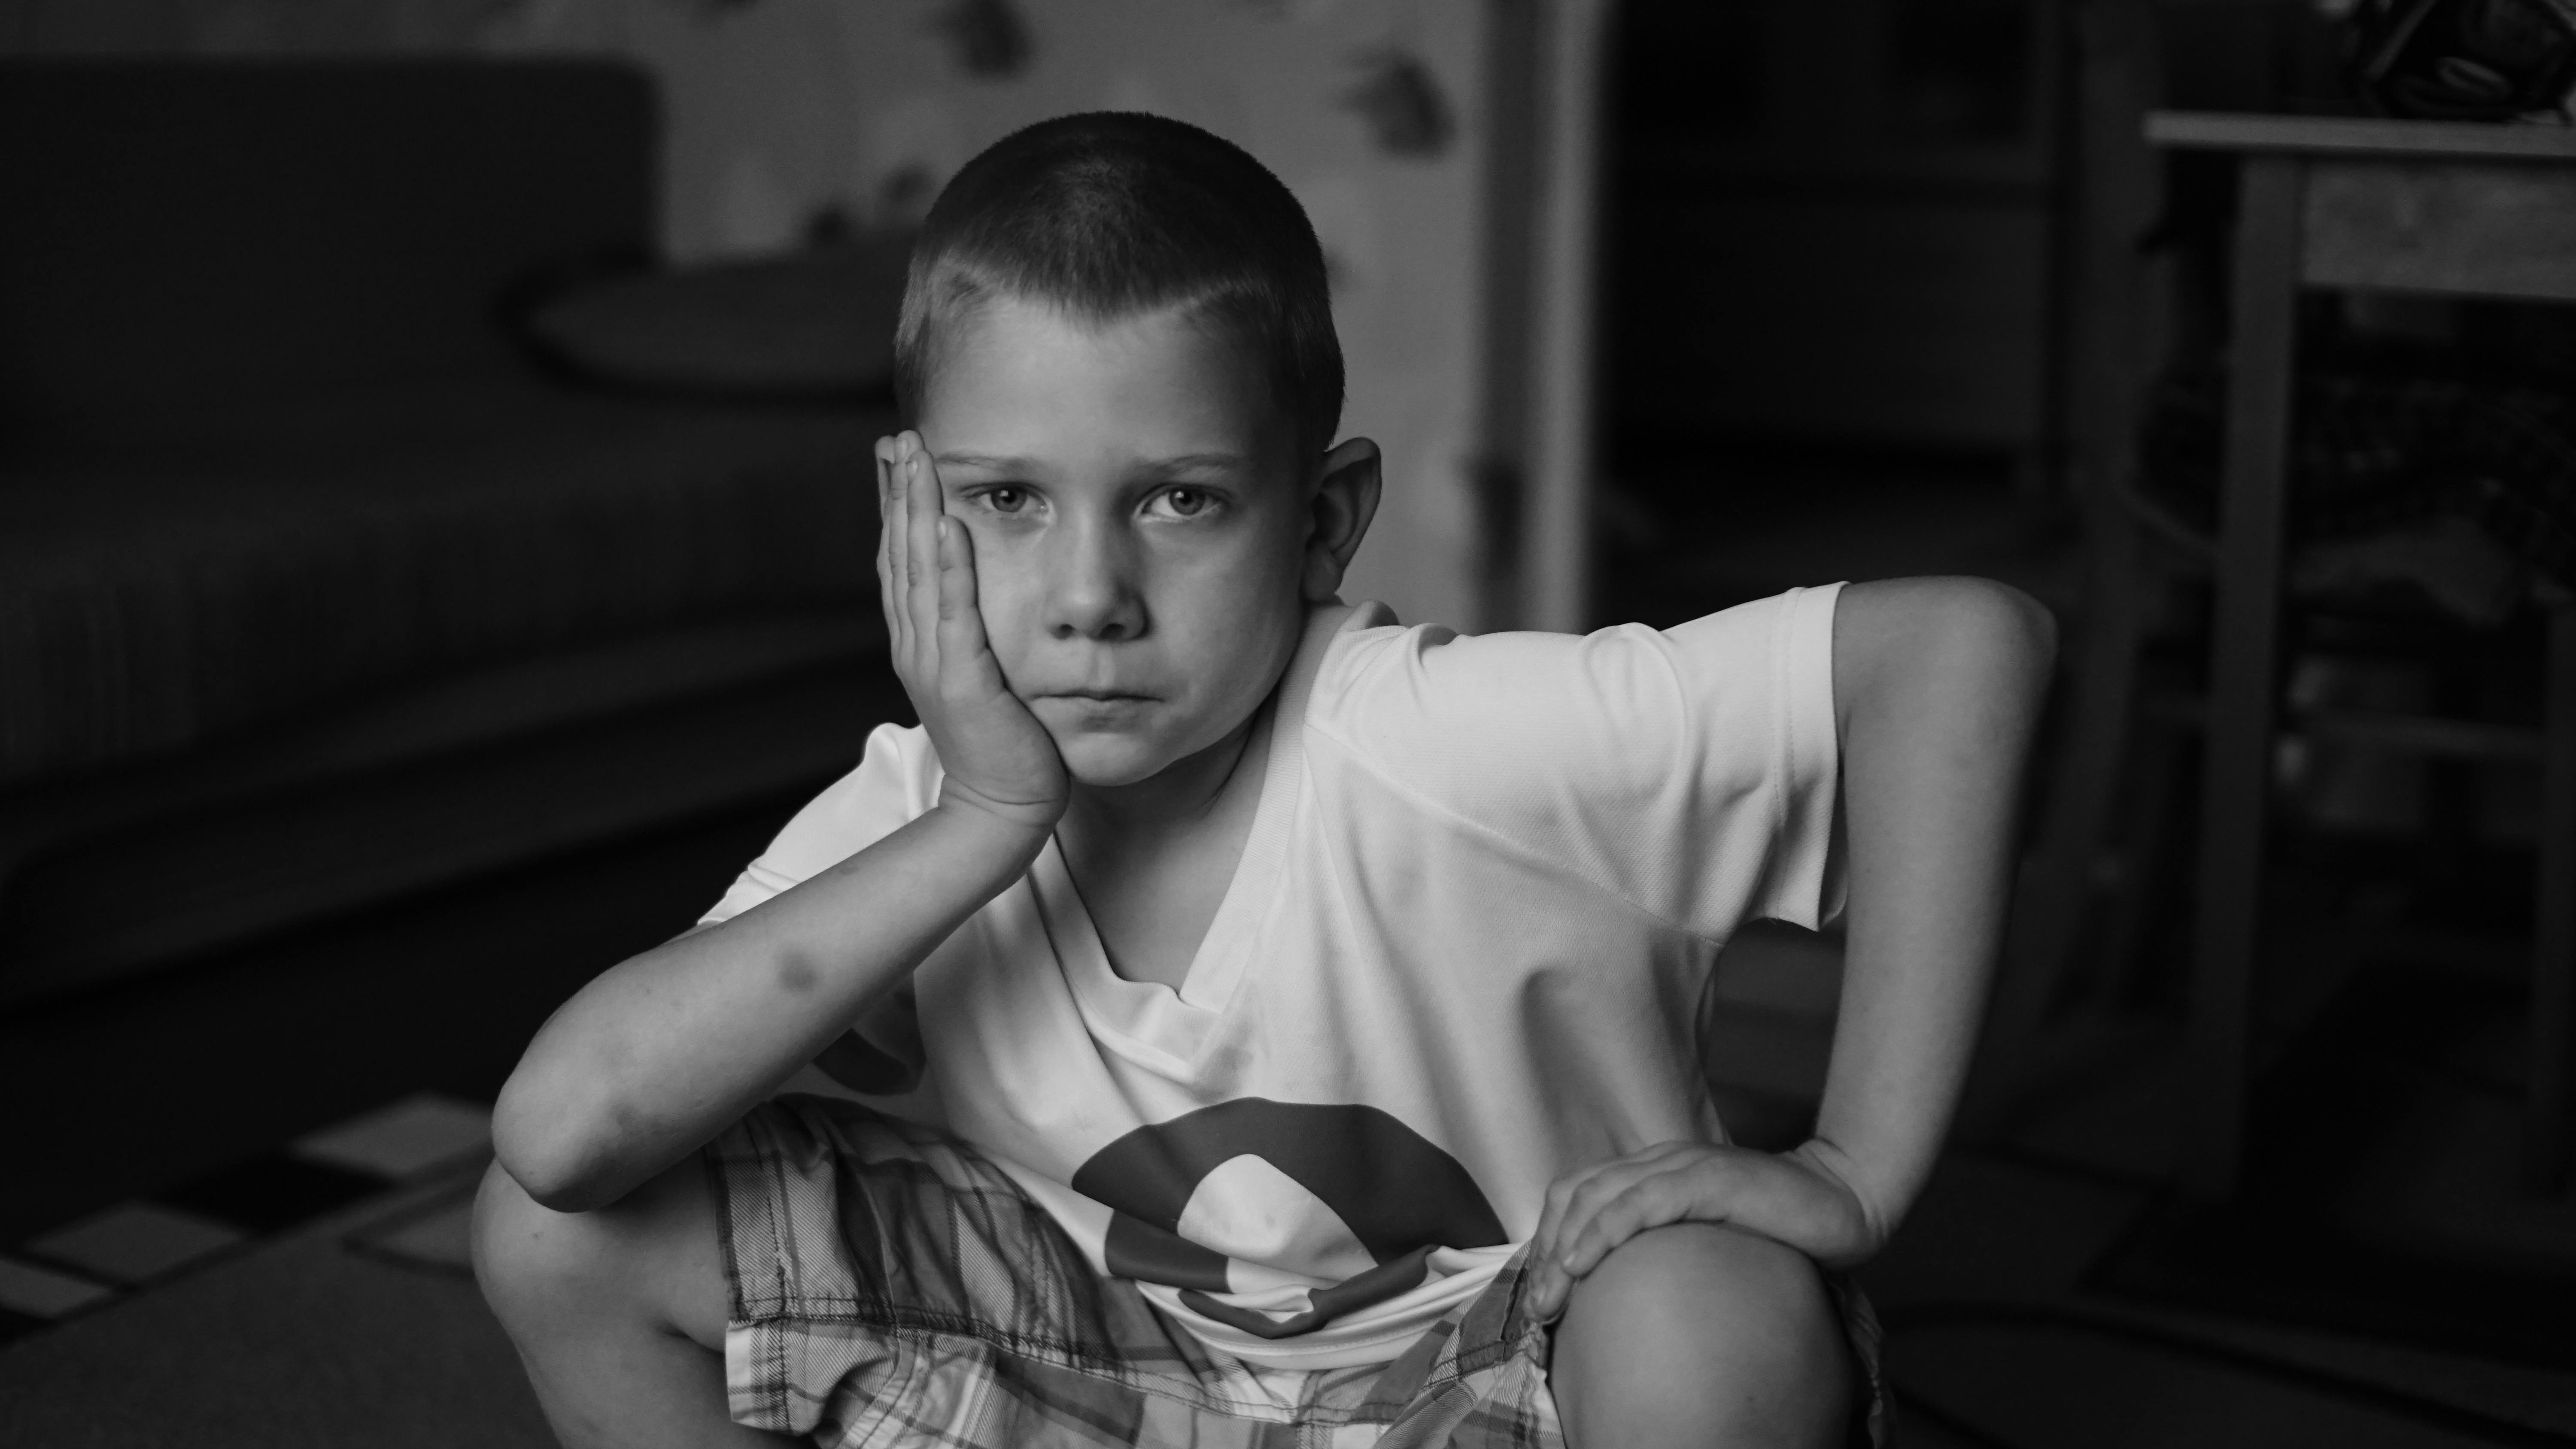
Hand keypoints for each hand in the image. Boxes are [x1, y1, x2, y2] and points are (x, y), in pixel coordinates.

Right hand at [877, 432, 1068, 833]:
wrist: (1001, 807)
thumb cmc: (1003, 742)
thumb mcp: (980, 674)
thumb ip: (968, 631)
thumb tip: (974, 593)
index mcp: (917, 640)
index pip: (899, 559)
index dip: (894, 505)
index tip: (896, 455)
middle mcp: (915, 643)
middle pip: (899, 553)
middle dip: (898, 491)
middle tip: (898, 436)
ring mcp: (933, 660)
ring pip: (917, 570)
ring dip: (914, 510)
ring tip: (914, 457)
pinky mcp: (963, 678)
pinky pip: (953, 611)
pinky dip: (947, 565)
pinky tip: (944, 522)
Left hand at [1522, 1138, 1882, 1319]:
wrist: (1842, 1200)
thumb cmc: (1776, 1224)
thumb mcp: (1705, 1232)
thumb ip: (1666, 1240)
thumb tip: (1619, 1286)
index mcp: (1655, 1168)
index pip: (1579, 1192)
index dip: (1550, 1237)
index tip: (1542, 1290)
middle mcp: (1661, 1160)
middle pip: (1578, 1195)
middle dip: (1547, 1251)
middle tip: (1539, 1308)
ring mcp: (1685, 1165)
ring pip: (1600, 1197)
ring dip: (1566, 1249)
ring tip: (1552, 1297)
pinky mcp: (1710, 1180)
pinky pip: (1644, 1202)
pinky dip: (1606, 1230)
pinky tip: (1585, 1263)